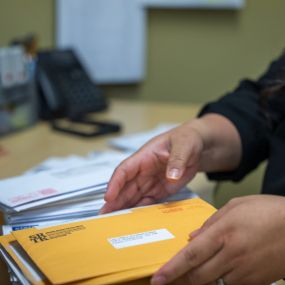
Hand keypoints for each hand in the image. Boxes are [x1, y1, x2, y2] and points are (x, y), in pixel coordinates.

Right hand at [101, 120, 205, 212]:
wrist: (197, 146)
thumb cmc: (187, 139)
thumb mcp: (184, 145)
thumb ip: (178, 160)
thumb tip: (172, 176)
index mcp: (145, 156)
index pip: (125, 170)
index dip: (115, 183)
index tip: (108, 197)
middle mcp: (144, 170)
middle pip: (125, 187)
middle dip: (114, 201)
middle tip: (104, 216)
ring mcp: (151, 181)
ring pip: (134, 196)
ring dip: (124, 208)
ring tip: (114, 223)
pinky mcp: (160, 190)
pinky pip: (147, 202)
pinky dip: (140, 211)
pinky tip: (135, 222)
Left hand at [151, 195, 284, 284]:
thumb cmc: (267, 211)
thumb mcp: (236, 206)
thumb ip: (211, 222)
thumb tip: (193, 238)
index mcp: (224, 233)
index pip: (190, 255)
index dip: (172, 269)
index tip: (157, 278)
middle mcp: (232, 255)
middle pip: (198, 276)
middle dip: (180, 280)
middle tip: (167, 280)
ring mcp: (245, 272)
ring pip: (213, 284)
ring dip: (197, 282)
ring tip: (189, 275)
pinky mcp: (257, 282)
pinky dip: (217, 282)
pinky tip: (214, 273)